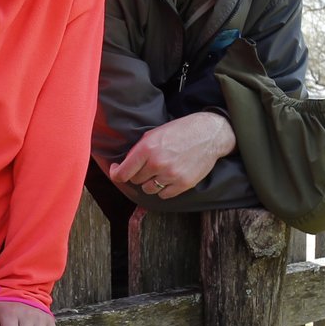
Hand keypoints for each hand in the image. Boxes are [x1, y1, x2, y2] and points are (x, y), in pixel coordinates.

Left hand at [108, 111, 234, 199]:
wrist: (209, 134)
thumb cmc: (182, 131)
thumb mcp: (156, 133)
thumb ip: (140, 149)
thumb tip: (126, 163)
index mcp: (147, 149)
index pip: (123, 172)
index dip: (116, 173)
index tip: (116, 170)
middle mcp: (157, 164)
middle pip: (136, 180)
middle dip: (138, 174)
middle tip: (146, 166)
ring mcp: (171, 175)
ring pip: (148, 189)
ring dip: (150, 183)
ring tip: (158, 172)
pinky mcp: (183, 184)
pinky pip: (164, 195)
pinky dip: (163, 189)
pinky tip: (168, 178)